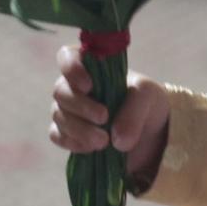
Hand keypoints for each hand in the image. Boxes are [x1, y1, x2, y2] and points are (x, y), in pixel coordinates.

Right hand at [50, 45, 170, 182]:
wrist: (148, 129)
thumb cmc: (145, 101)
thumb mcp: (148, 97)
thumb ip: (134, 112)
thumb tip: (117, 140)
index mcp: (92, 66)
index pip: (68, 56)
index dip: (71, 67)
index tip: (88, 85)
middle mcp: (74, 86)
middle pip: (60, 91)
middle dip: (81, 106)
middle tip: (104, 117)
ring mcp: (68, 110)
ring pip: (59, 115)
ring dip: (80, 129)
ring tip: (104, 141)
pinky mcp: (68, 133)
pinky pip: (57, 136)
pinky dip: (72, 142)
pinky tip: (90, 149)